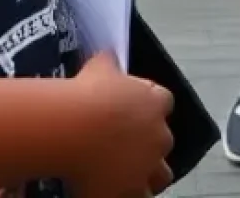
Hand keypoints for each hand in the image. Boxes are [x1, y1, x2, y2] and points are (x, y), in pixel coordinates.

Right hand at [65, 52, 174, 195]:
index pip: (164, 103)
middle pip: (164, 142)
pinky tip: (117, 192)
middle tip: (128, 149)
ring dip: (148, 176)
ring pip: (160, 176)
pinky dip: (132, 195)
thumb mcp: (100, 67)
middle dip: (150, 145)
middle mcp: (158, 135)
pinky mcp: (131, 190)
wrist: (75, 128)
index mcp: (156, 103)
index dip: (151, 108)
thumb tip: (107, 54)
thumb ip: (109, 63)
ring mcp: (147, 165)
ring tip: (129, 177)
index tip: (135, 113)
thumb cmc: (88, 94)